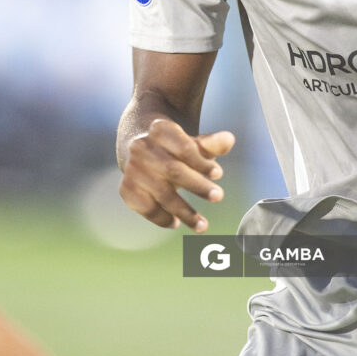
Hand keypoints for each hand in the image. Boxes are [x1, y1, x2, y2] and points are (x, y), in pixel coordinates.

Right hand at [119, 119, 234, 231]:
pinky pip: (147, 208)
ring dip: (184, 212)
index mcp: (160, 129)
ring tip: (202, 225)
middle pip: (173, 170)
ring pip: (162, 194)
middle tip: (218, 196)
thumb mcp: (191, 142)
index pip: (184, 147)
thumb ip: (210, 143)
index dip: (201, 162)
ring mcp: (132, 169)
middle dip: (197, 185)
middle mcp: (141, 147)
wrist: (137, 145)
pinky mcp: (127, 189)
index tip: (218, 174)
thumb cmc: (173, 146)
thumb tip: (229, 139)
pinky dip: (162, 218)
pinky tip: (175, 222)